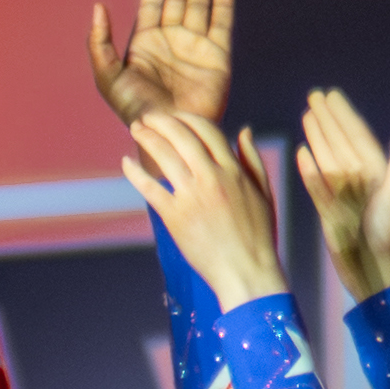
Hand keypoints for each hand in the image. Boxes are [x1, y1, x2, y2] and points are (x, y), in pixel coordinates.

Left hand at [89, 0, 238, 132]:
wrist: (170, 136)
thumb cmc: (136, 113)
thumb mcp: (108, 79)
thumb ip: (100, 44)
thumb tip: (98, 6)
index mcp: (146, 42)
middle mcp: (171, 39)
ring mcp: (196, 46)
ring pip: (199, 1)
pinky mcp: (218, 57)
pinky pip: (221, 23)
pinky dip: (223, 1)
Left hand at [120, 106, 286, 309]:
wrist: (246, 272)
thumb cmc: (258, 236)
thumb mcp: (263, 192)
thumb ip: (252, 159)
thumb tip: (243, 130)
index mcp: (233, 170)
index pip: (207, 129)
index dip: (187, 117)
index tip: (174, 116)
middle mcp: (212, 177)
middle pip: (181, 136)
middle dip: (160, 121)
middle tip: (147, 117)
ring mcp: (192, 197)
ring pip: (164, 155)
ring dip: (146, 137)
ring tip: (135, 129)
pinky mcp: (175, 217)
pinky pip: (150, 187)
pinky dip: (135, 173)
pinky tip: (126, 162)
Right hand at [300, 88, 389, 305]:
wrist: (373, 272)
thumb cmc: (389, 236)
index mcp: (377, 172)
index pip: (356, 135)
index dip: (344, 114)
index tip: (331, 94)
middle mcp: (359, 179)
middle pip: (338, 142)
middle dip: (327, 119)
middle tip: (314, 95)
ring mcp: (343, 195)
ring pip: (326, 158)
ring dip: (317, 136)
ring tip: (306, 115)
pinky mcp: (328, 212)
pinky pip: (315, 184)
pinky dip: (308, 168)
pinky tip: (300, 152)